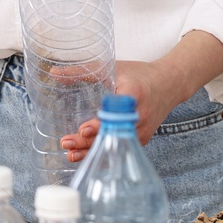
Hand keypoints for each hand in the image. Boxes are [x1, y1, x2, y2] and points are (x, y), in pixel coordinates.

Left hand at [60, 59, 183, 161]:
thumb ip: (82, 71)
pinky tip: (85, 155)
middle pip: (111, 133)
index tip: (83, 129)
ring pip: (114, 144)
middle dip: (88, 141)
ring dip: (92, 150)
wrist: (169, 84)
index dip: (99, 123)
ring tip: (70, 154)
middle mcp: (139, 116)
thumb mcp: (111, 67)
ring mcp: (142, 130)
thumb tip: (53, 73)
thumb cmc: (138, 74)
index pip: (115, 113)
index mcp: (133, 95)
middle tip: (66, 143)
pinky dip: (103, 151)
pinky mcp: (141, 138)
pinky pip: (120, 146)